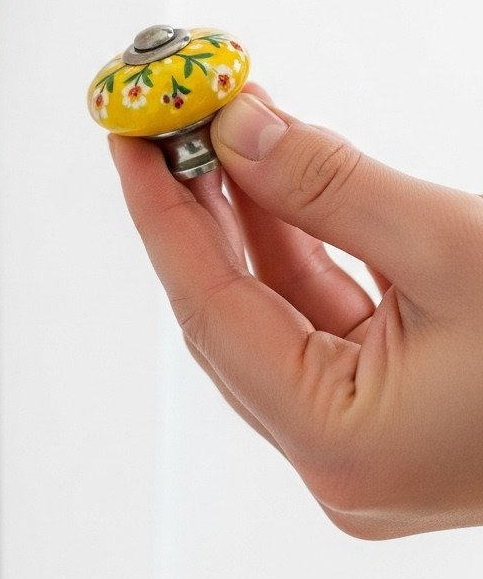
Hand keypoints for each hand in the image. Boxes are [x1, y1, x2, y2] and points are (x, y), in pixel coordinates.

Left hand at [111, 91, 482, 538]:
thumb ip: (329, 185)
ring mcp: (368, 442)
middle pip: (232, 312)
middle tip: (164, 117)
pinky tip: (272, 178)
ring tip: (217, 128)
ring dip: (246, 218)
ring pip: (274, 313)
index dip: (161, 212)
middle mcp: (340, 461)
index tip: (129, 135)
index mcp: (341, 447)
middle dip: (196, 206)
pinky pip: (320, 320)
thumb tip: (238, 128)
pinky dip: (296, 247)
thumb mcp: (452, 247)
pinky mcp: (395, 411)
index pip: (212, 309)